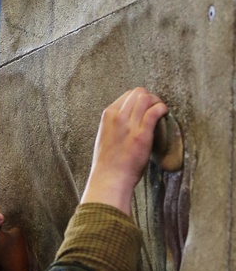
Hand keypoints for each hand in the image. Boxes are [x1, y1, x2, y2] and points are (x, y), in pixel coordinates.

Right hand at [81, 88, 167, 214]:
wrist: (110, 177)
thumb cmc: (108, 162)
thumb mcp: (105, 135)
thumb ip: (115, 124)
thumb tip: (129, 120)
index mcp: (108, 115)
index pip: (128, 95)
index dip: (140, 98)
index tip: (146, 107)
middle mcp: (118, 116)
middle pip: (138, 93)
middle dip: (150, 97)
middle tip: (156, 108)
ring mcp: (129, 124)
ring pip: (146, 98)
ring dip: (157, 102)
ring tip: (161, 111)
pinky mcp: (142, 134)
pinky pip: (154, 112)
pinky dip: (162, 109)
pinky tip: (165, 114)